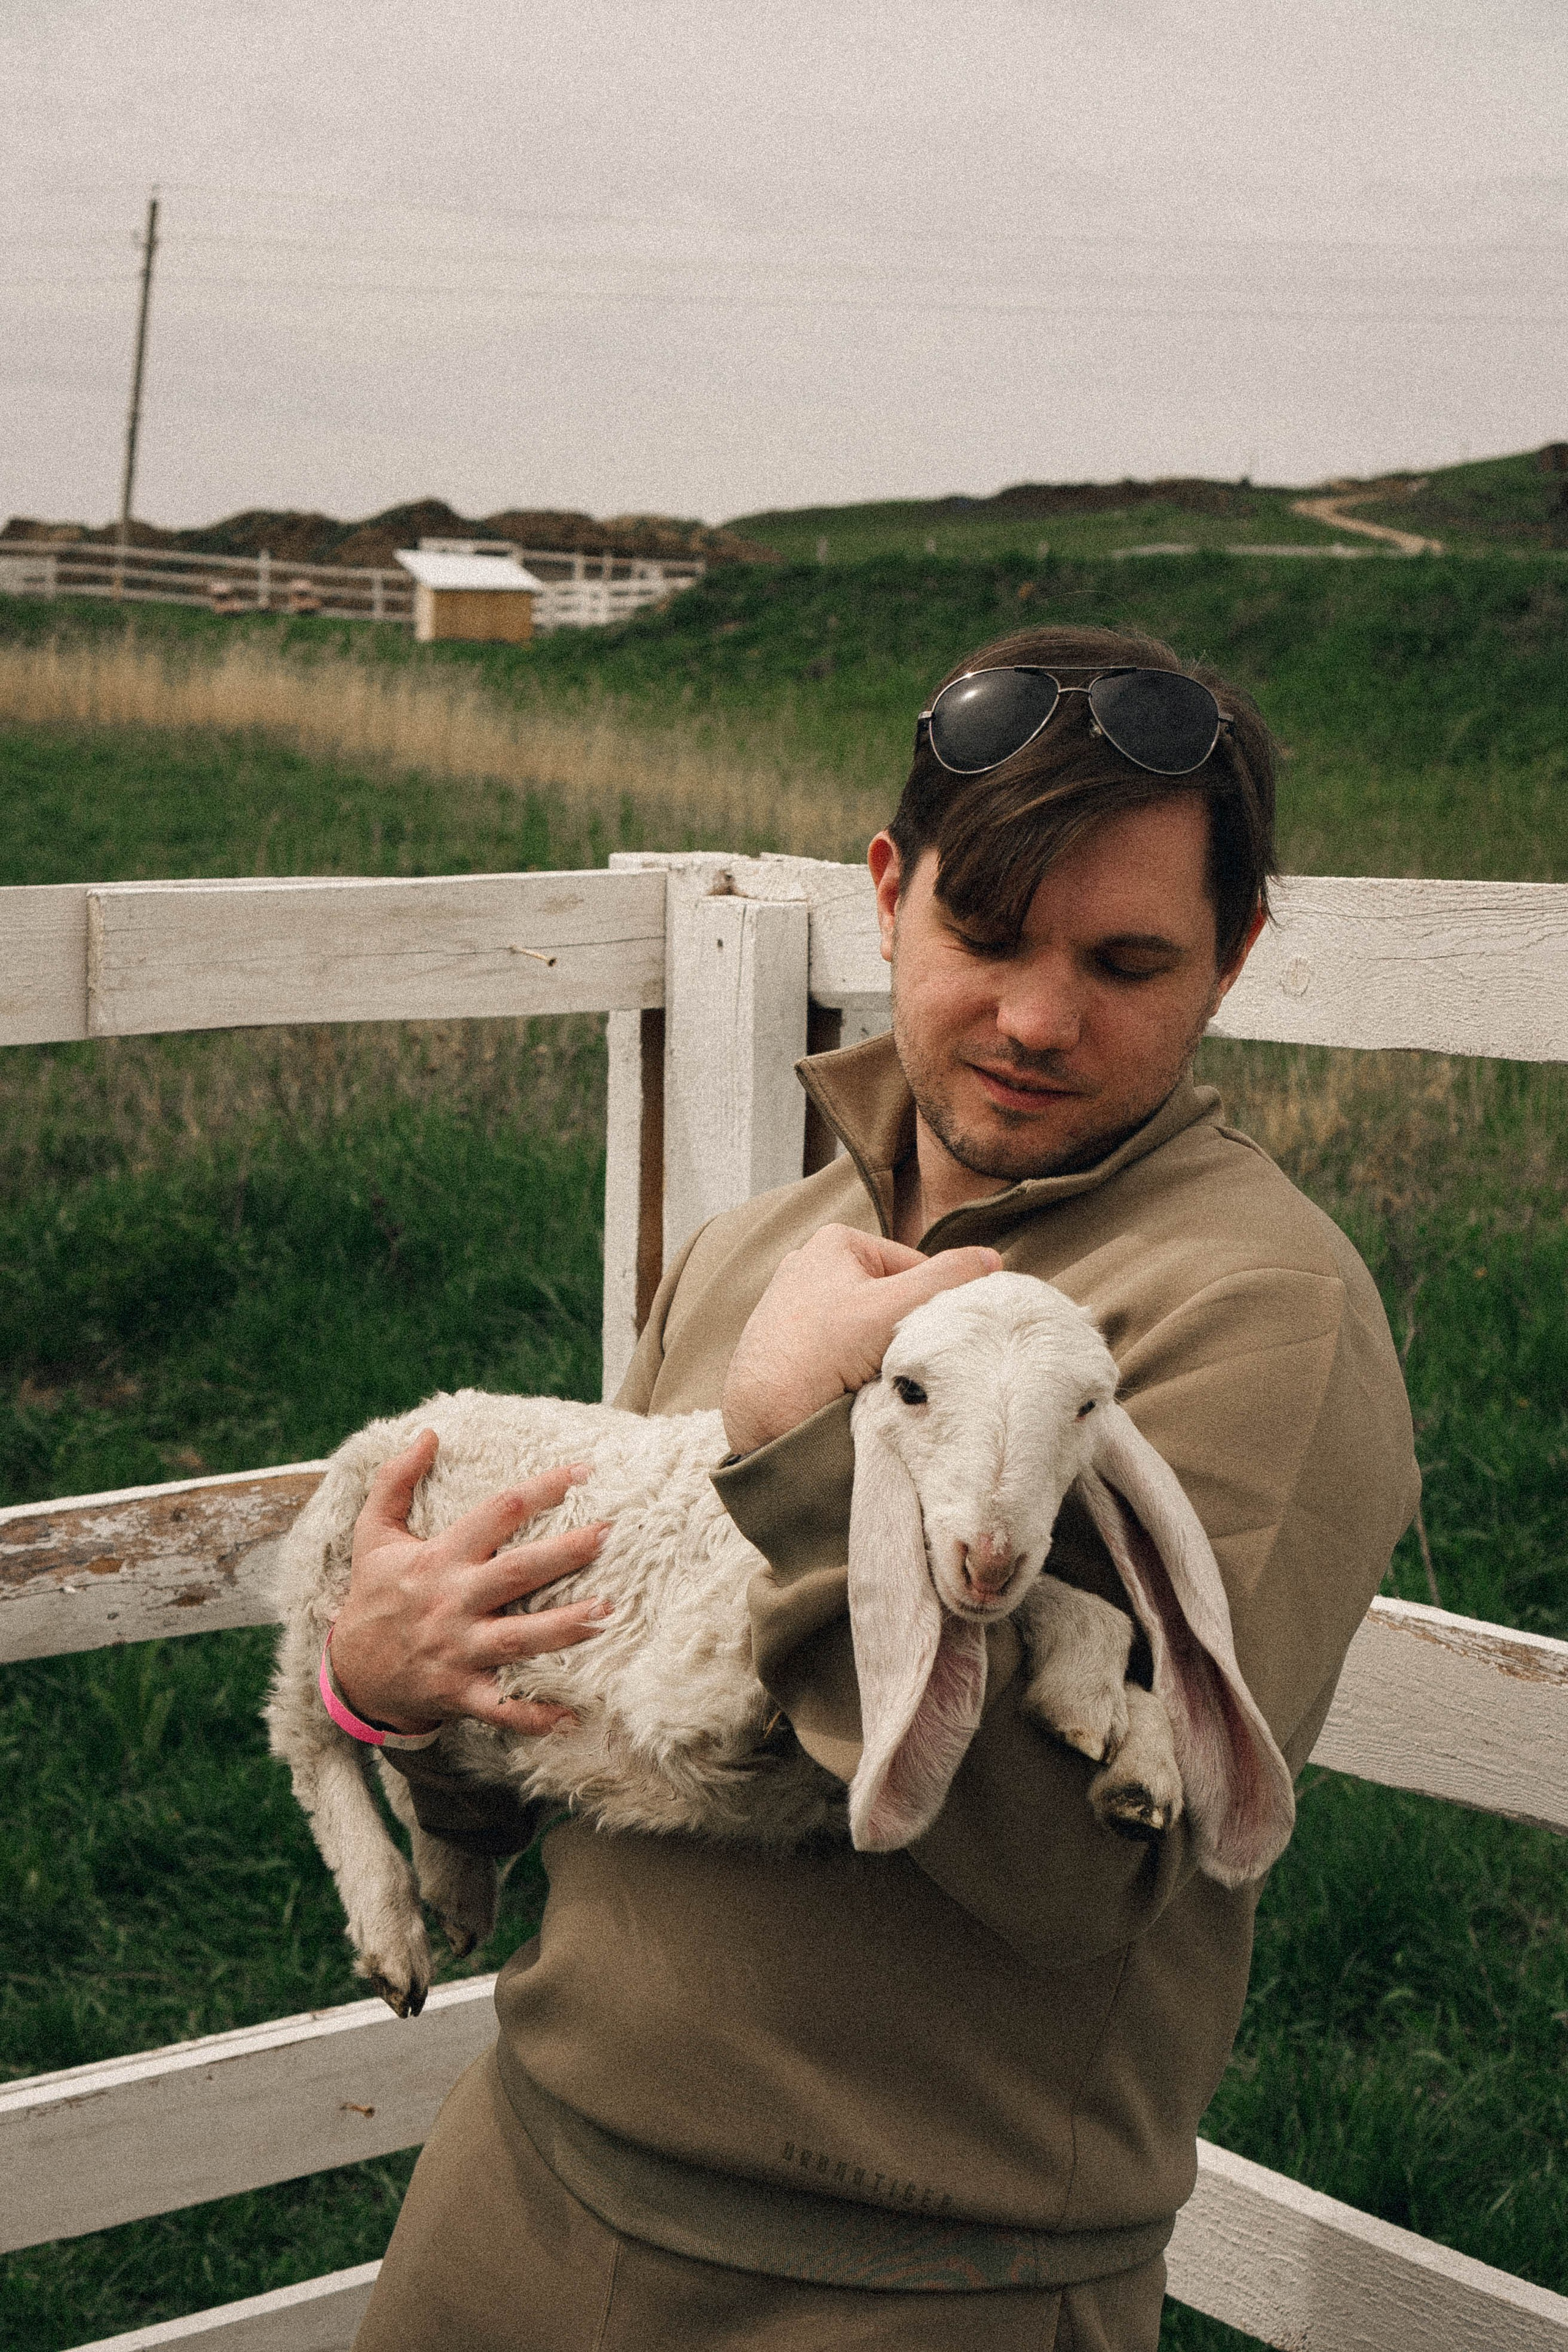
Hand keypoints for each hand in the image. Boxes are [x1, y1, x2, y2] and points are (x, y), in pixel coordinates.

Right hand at [328, 1430, 612, 1735]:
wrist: (350, 1672)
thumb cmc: (374, 1596)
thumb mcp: (373, 1535)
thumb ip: (395, 1481)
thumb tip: (428, 1434)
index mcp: (439, 1559)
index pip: (496, 1514)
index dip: (540, 1490)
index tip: (583, 1472)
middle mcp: (452, 1602)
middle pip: (517, 1573)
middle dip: (565, 1554)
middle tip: (610, 1534)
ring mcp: (457, 1651)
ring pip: (519, 1638)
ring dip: (565, 1627)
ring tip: (609, 1611)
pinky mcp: (459, 1693)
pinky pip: (502, 1707)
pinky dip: (535, 1715)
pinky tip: (574, 1714)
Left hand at [721, 1224, 1002, 1456]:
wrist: (763, 1416)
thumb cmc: (820, 1354)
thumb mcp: (895, 1308)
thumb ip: (947, 1279)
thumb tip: (991, 1259)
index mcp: (835, 1241)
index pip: (914, 1269)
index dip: (930, 1306)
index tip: (927, 1338)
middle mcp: (808, 1264)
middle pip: (889, 1298)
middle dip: (900, 1330)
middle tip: (898, 1362)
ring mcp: (793, 1304)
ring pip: (866, 1327)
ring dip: (877, 1352)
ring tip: (869, 1378)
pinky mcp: (784, 1341)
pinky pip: (838, 1349)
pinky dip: (850, 1367)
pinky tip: (845, 1386)